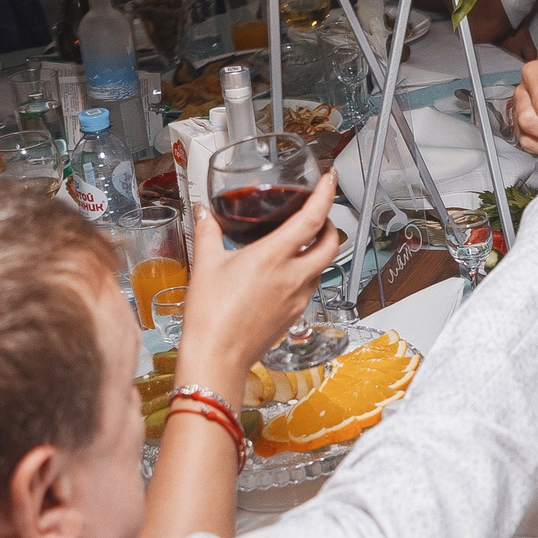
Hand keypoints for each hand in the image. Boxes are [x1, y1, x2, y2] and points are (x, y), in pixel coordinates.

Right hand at [174, 173, 340, 384]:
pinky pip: (310, 287)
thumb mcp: (205, 265)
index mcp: (273, 257)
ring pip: (323, 266)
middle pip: (333, 243)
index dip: (326, 195)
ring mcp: (298, 298)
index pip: (312, 218)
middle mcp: (293, 276)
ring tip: (301, 242)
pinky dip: (306, 273)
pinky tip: (286, 273)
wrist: (217, 358)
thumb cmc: (210, 315)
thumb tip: (205, 213)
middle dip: (331, 225)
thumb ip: (208, 233)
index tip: (330, 180)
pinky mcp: (295, 315)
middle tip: (317, 215)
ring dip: (320, 250)